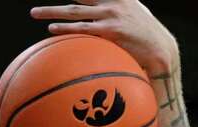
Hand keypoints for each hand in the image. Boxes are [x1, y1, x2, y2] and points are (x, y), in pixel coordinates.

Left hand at [29, 1, 177, 76]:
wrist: (162, 50)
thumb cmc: (147, 34)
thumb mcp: (135, 11)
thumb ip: (119, 5)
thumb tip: (103, 6)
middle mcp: (112, 2)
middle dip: (57, 3)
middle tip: (37, 6)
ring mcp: (110, 16)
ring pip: (75, 12)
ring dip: (53, 12)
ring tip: (35, 13)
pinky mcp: (109, 32)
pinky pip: (83, 30)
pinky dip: (66, 29)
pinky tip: (52, 29)